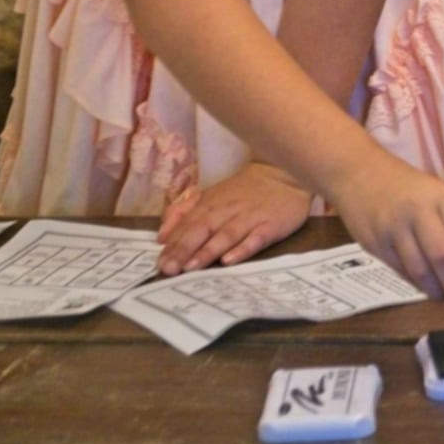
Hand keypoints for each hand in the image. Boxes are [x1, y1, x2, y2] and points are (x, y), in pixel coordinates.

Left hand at [156, 163, 311, 274]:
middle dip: (184, 249)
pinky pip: (255, 239)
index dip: (174, 244)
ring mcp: (250, 218)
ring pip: (226, 235)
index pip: (188, 225)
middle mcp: (228, 210)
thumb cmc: (243, 191)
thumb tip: (161, 236)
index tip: (159, 264)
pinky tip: (230, 260)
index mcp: (211, 203)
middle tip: (169, 270)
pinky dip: (242, 249)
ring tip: (191, 267)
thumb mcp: (211, 196)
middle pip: (203, 230)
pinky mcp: (271, 226)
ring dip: (208, 251)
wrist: (284, 173)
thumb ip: (184, 213)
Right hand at [331, 149, 443, 318]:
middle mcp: (418, 211)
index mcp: (440, 197)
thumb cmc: (404, 185)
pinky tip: (428, 289)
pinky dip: (417, 285)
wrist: (358, 172)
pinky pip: (401, 270)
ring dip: (437, 291)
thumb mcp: (435, 190)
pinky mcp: (375, 242)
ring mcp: (394, 227)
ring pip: (421, 269)